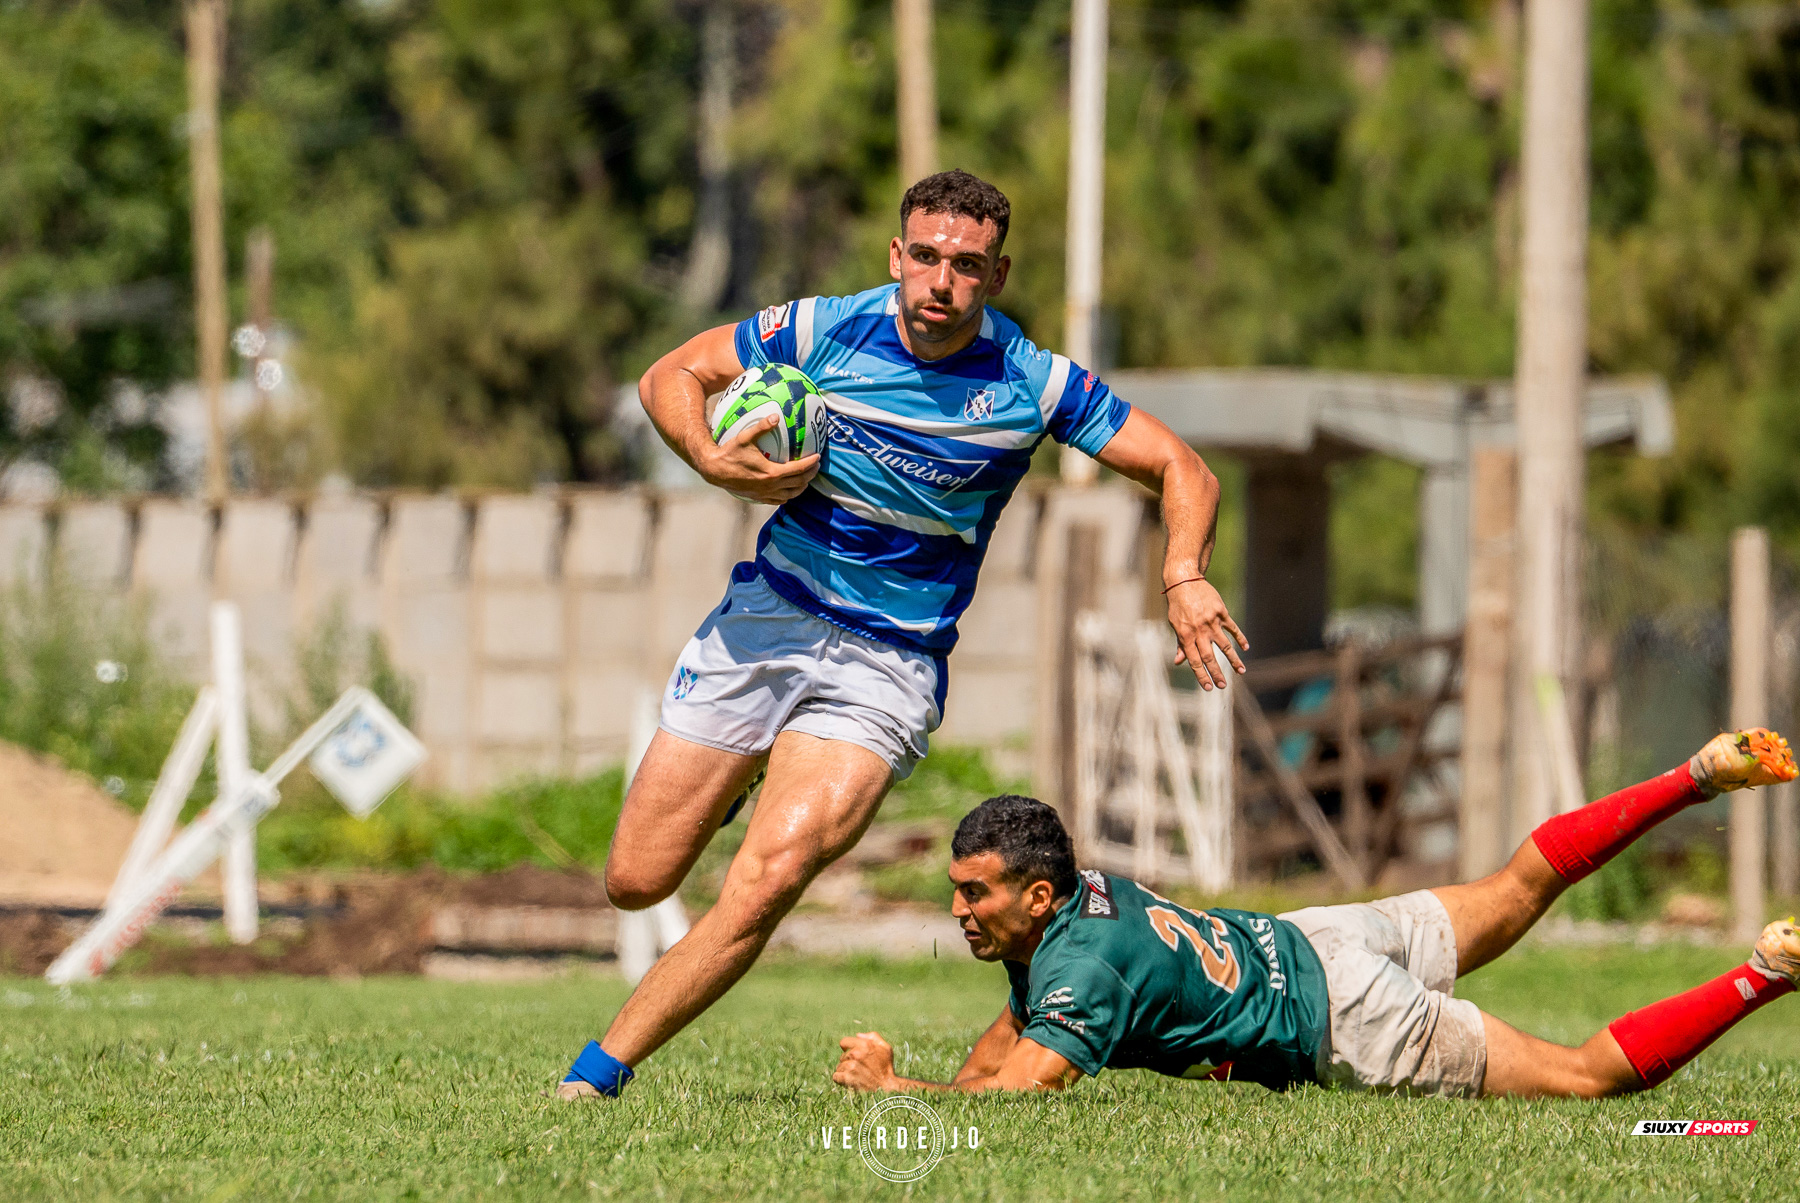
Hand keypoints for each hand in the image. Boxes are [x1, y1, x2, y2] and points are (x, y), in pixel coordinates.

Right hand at [694, 414, 819, 503]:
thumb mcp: (745, 437)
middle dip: (811, 474)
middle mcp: (771, 486)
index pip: (798, 469)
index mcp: (771, 473)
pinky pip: (780, 500)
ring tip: (807, 477)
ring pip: (792, 494)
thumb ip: (762, 427)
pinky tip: (790, 488)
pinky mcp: (759, 498)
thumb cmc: (730, 453)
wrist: (714, 470)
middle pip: (799, 483)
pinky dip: (789, 494)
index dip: (810, 463)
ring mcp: (765, 494)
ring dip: (802, 486)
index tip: (818, 456)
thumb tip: (775, 416)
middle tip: (816, 465)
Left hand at [833, 1031, 897, 1091]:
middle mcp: (856, 1054)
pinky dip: (841, 1079)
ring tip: (857, 1076)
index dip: (847, 1048)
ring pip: (839, 1066)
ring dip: (845, 1071)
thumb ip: (873, 1037)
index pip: (844, 1042)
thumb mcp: (885, 1048)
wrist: (887, 1087)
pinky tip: (849, 1081)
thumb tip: (858, 1035)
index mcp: (864, 1045)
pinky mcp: (846, 1078)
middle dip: (848, 1061)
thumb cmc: (887, 1068)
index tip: (851, 1053)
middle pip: (843, 1056)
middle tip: (859, 1068)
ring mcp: (850, 1066)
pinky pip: (836, 1076)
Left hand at [1165, 578, 1247, 690]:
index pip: (1194, 661)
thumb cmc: (1177, 604)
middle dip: (1217, 673)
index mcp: (1186, 635)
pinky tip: (1246, 648)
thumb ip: (1180, 643)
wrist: (1184, 580)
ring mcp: (1212, 621)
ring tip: (1241, 671)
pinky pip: (1232, 628)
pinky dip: (1240, 638)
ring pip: (1225, 645)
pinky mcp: (1221, 612)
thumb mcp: (1174, 624)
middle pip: (1210, 657)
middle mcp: (1199, 631)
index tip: (1208, 688)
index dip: (1201, 675)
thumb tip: (1178, 661)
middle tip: (1223, 685)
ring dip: (1234, 660)